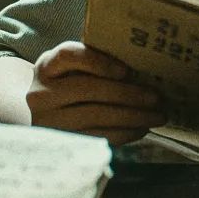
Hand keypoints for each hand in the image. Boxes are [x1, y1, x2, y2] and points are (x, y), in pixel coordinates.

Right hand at [26, 41, 166, 146]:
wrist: (41, 113)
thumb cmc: (67, 83)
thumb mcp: (72, 68)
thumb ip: (96, 61)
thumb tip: (141, 66)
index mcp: (47, 66)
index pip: (68, 56)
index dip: (97, 62)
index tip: (125, 70)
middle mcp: (41, 93)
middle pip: (87, 89)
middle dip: (127, 94)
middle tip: (156, 97)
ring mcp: (48, 120)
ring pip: (94, 116)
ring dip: (132, 117)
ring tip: (157, 116)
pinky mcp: (60, 141)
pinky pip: (96, 137)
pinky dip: (123, 133)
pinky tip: (141, 129)